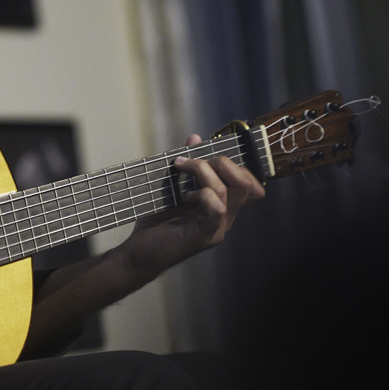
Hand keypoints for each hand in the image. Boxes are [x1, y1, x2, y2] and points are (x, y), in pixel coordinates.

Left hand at [122, 134, 264, 283]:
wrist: (139, 251)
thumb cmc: (157, 221)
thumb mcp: (173, 187)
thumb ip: (188, 165)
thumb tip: (195, 138)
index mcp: (222, 205)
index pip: (249, 183)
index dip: (235, 164)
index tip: (206, 154)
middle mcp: (224, 217)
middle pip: (246, 184)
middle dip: (222, 163)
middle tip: (193, 161)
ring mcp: (216, 228)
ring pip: (228, 192)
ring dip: (203, 172)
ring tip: (181, 168)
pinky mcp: (204, 236)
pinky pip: (216, 210)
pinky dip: (202, 195)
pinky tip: (185, 196)